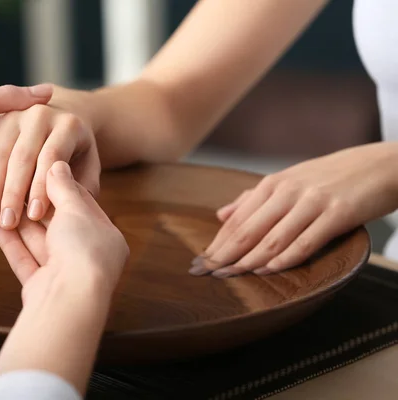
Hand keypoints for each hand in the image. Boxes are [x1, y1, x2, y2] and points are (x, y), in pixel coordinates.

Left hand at [0, 84, 52, 210]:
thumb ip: (5, 99)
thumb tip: (48, 90)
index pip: (3, 131)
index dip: (25, 135)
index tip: (49, 136)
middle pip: (3, 158)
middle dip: (22, 163)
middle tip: (51, 165)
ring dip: (13, 183)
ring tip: (42, 182)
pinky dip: (1, 198)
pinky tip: (25, 197)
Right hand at [0, 104, 99, 229]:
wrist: (63, 119)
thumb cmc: (78, 155)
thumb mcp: (89, 168)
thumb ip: (79, 187)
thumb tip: (58, 205)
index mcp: (68, 124)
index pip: (51, 157)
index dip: (41, 187)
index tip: (34, 216)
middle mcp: (39, 115)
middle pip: (22, 156)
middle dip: (13, 193)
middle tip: (7, 222)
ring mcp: (13, 116)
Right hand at [0, 161, 127, 304]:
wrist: (70, 300)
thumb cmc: (83, 251)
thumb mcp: (76, 210)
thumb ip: (65, 188)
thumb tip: (57, 165)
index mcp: (107, 239)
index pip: (82, 205)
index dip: (61, 186)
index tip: (41, 170)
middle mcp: (88, 257)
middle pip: (57, 225)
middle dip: (35, 205)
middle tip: (14, 183)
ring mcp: (64, 274)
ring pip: (38, 242)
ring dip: (19, 222)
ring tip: (0, 199)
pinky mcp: (41, 287)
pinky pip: (24, 259)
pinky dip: (11, 241)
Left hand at [191, 142, 397, 276]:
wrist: (381, 164)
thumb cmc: (332, 177)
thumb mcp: (289, 181)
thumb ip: (254, 200)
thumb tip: (221, 215)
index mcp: (273, 184)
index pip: (237, 220)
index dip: (216, 243)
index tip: (199, 263)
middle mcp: (288, 191)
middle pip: (248, 230)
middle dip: (224, 255)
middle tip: (204, 274)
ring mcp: (313, 202)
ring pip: (272, 238)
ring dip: (248, 261)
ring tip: (229, 277)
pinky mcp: (338, 213)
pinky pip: (306, 242)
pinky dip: (284, 259)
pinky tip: (267, 271)